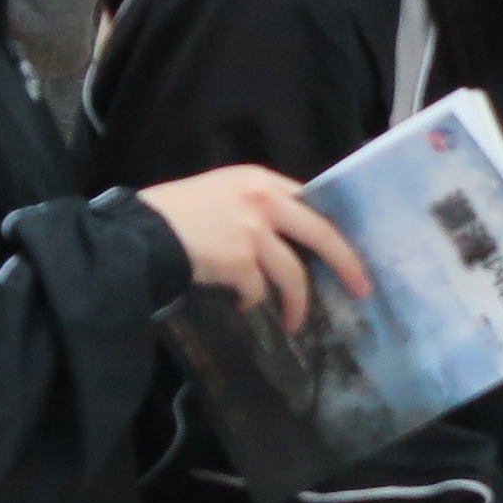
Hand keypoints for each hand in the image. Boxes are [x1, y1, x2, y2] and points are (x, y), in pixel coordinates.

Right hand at [138, 165, 368, 329]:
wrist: (141, 232)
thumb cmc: (175, 213)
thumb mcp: (220, 194)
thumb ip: (255, 207)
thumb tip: (288, 240)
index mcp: (259, 179)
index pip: (311, 201)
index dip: (334, 229)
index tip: (348, 251)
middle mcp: (262, 199)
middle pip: (322, 234)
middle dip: (347, 264)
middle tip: (361, 288)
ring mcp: (253, 230)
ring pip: (293, 274)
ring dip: (296, 304)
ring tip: (292, 322)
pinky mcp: (240, 260)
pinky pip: (259, 291)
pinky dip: (252, 302)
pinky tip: (239, 304)